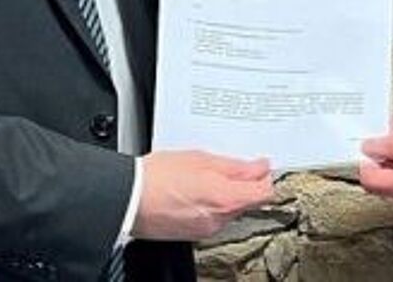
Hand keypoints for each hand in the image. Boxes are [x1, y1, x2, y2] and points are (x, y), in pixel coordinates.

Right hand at [133, 150, 272, 240]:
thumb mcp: (201, 159)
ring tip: (203, 176)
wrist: (128, 199)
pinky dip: (209, 204)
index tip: (259, 166)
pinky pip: (211, 218)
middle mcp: (220, 220)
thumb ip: (235, 166)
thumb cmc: (157, 177)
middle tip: (226, 165)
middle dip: (242, 184)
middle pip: (247, 201)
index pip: (264, 193)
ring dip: (224, 193)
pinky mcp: (192, 234)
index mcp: (226, 199)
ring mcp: (206, 229)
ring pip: (228, 210)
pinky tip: (192, 190)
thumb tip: (259, 167)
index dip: (264, 177)